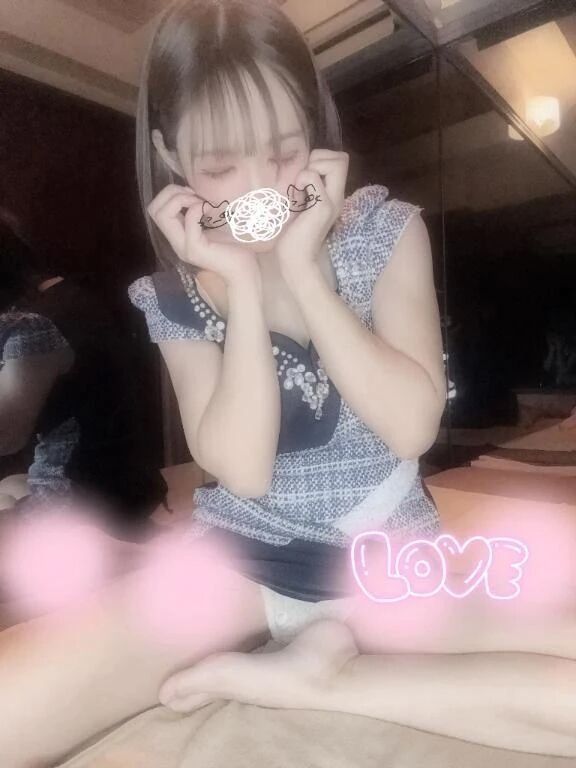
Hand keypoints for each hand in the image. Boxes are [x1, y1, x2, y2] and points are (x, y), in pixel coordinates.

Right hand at [147, 185, 259, 285]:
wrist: (244, 269)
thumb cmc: (231, 245)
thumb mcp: (210, 225)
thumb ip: (197, 213)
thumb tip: (190, 190)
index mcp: (178, 236)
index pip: (155, 210)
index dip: (169, 194)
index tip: (191, 193)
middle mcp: (176, 243)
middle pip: (154, 210)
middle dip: (171, 194)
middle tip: (194, 195)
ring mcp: (184, 247)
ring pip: (163, 215)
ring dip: (181, 200)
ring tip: (201, 202)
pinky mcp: (196, 249)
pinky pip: (189, 222)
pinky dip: (197, 209)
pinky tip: (210, 210)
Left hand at [276, 149, 348, 280]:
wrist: (295, 260)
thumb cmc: (292, 235)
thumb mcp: (301, 205)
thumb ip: (306, 188)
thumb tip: (298, 168)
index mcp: (333, 195)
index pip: (340, 160)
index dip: (322, 158)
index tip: (305, 175)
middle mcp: (337, 197)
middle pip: (343, 158)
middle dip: (320, 158)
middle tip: (303, 179)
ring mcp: (332, 202)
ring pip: (336, 163)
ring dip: (313, 168)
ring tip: (301, 188)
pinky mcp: (322, 208)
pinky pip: (313, 177)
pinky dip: (302, 180)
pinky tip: (295, 197)